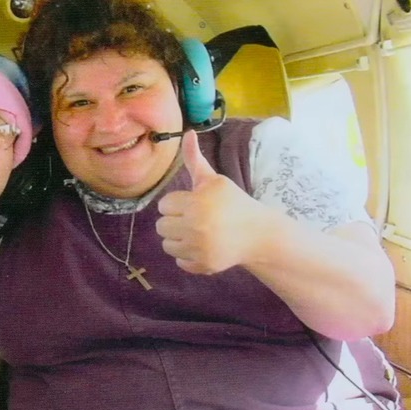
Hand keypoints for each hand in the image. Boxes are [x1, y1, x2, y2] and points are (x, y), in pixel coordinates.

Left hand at [156, 131, 264, 273]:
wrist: (258, 233)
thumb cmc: (233, 203)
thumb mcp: (214, 180)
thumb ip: (195, 160)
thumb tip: (187, 133)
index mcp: (197, 202)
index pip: (164, 205)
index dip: (177, 204)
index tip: (192, 204)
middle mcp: (196, 226)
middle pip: (161, 226)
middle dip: (175, 222)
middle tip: (194, 220)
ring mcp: (200, 248)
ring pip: (166, 245)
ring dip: (178, 240)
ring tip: (197, 233)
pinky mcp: (204, 265)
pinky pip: (179, 261)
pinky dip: (188, 256)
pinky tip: (203, 247)